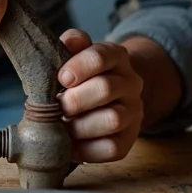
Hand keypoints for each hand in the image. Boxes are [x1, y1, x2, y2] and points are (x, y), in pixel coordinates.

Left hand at [57, 29, 144, 163]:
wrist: (108, 98)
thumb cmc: (83, 74)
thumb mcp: (77, 53)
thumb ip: (72, 43)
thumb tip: (69, 42)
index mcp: (117, 56)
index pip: (101, 56)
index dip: (79, 67)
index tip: (61, 78)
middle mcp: (130, 83)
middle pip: (106, 89)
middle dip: (75, 100)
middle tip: (58, 106)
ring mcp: (133, 112)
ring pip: (112, 120)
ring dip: (80, 126)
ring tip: (62, 127)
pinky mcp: (129, 139)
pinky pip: (113, 149)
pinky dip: (87, 150)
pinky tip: (70, 145)